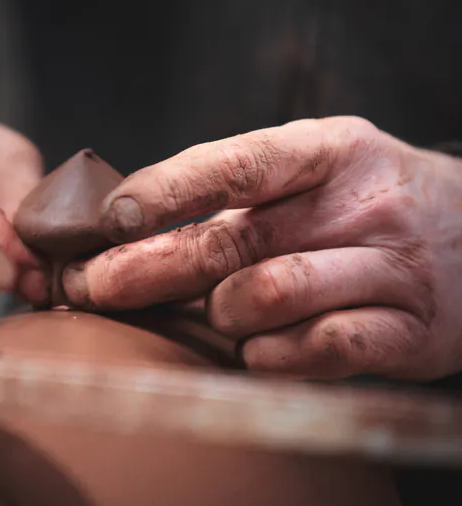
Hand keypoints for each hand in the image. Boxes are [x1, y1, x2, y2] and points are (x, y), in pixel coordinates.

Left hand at [62, 117, 461, 380]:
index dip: (167, 190)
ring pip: (274, 292)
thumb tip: (121, 236)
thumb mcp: (317, 177)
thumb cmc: (368, 209)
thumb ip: (237, 199)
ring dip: (222, 314)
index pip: (238, 162)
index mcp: (331, 150)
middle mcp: (363, 202)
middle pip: (237, 236)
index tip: (108, 219)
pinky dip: (274, 356)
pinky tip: (258, 353)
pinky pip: (322, 349)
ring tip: (218, 317)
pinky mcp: (412, 332)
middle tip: (93, 289)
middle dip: (151, 268)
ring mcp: (392, 267)